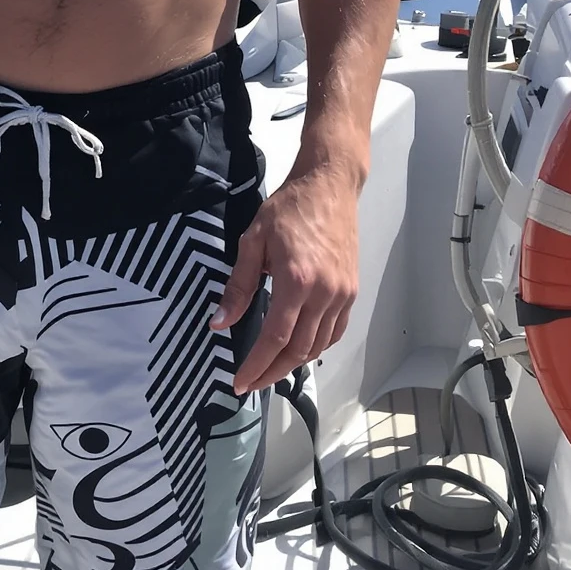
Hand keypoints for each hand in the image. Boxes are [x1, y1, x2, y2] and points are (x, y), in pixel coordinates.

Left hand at [212, 168, 358, 392]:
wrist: (330, 185)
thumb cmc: (289, 208)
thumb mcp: (253, 240)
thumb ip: (238, 285)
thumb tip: (219, 323)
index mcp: (296, 280)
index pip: (275, 338)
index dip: (256, 365)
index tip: (240, 383)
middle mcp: (324, 293)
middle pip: (298, 350)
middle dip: (272, 373)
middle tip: (251, 384)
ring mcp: (342, 294)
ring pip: (318, 346)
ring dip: (293, 364)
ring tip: (270, 370)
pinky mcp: (351, 291)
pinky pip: (335, 332)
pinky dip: (316, 347)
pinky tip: (299, 349)